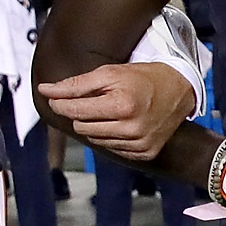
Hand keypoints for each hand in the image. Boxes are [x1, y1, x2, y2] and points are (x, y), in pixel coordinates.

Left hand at [39, 61, 195, 162]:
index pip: (75, 111)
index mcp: (122, 105)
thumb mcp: (109, 73)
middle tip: (94, 100)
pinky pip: (112, 149)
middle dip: (81, 113)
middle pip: (82, 127)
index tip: (55, 96)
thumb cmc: (143, 77)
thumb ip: (75, 84)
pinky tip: (122, 123)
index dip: (60, 102)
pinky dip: (111, 136)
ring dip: (95, 125)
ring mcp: (139, 144)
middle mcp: (131, 128)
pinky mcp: (145, 153)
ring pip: (95, 140)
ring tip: (110, 110)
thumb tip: (45, 90)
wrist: (180, 89)